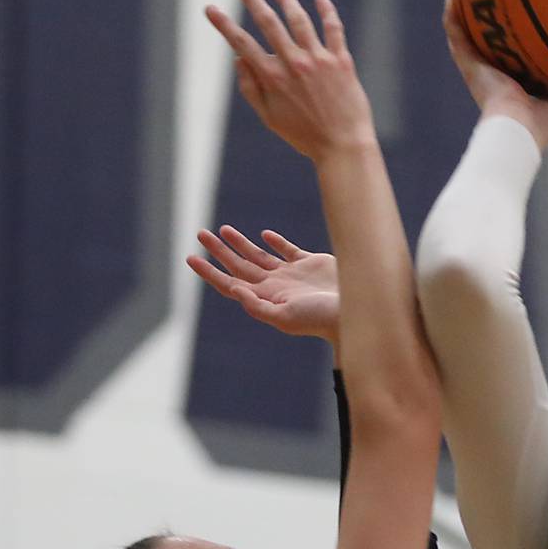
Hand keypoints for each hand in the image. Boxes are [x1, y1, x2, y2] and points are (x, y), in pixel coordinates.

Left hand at [188, 226, 339, 344]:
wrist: (356, 311)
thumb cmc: (321, 319)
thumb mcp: (286, 317)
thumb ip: (258, 306)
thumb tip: (233, 288)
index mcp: (266, 298)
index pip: (230, 283)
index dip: (209, 271)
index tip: (191, 257)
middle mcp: (275, 286)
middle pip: (239, 266)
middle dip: (218, 251)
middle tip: (199, 233)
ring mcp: (292, 275)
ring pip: (259, 256)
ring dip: (240, 244)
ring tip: (222, 229)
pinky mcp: (311, 265)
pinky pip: (287, 251)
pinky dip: (275, 242)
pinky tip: (264, 235)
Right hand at [205, 0, 375, 160]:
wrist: (343, 146)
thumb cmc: (304, 135)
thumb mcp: (269, 117)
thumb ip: (251, 88)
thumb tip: (238, 59)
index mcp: (272, 78)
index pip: (242, 43)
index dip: (224, 24)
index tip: (210, 8)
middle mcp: (294, 64)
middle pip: (269, 23)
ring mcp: (319, 60)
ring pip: (300, 20)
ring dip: (287, 0)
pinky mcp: (342, 62)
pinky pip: (333, 29)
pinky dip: (327, 11)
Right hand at [443, 1, 547, 150]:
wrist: (519, 132)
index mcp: (524, 85)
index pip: (524, 58)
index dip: (526, 42)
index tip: (532, 21)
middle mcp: (501, 75)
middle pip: (496, 43)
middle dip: (496, 24)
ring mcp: (482, 71)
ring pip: (472, 37)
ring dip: (468, 15)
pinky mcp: (469, 67)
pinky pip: (456, 38)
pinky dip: (451, 20)